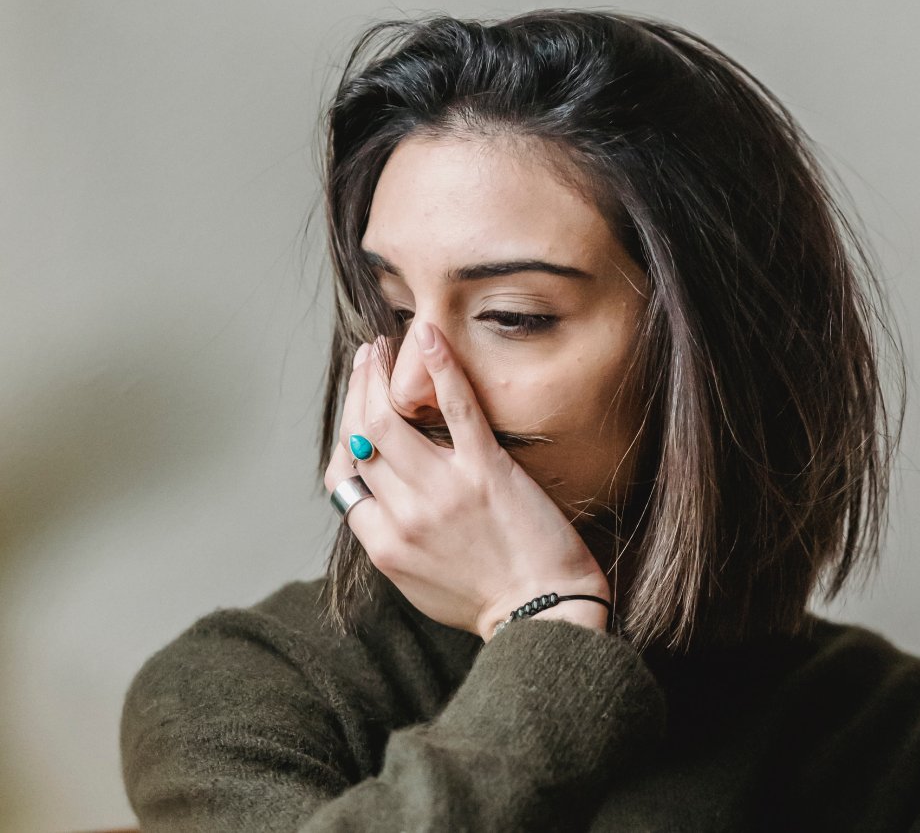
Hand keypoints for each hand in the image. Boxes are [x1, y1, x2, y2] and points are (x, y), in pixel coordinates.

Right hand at [323, 322, 610, 640]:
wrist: (545, 612)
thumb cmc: (490, 601)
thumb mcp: (419, 585)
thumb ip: (393, 542)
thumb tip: (378, 504)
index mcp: (383, 544)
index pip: (344, 476)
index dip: (346, 436)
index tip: (358, 411)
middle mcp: (404, 515)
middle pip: (361, 437)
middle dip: (358, 389)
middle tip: (366, 359)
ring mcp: (444, 490)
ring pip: (390, 417)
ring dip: (381, 373)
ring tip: (385, 348)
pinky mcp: (487, 471)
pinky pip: (455, 407)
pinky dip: (438, 367)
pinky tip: (429, 337)